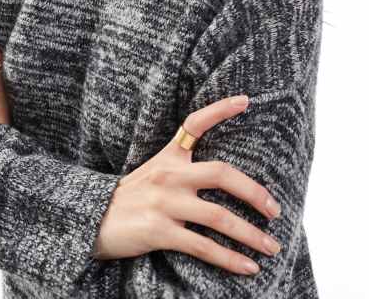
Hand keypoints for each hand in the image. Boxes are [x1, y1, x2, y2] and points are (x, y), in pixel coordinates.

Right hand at [94, 96, 281, 275]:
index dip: (220, 110)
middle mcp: (170, 175)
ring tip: (272, 246)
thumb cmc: (131, 197)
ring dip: (252, 234)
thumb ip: (181, 168)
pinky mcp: (160, 231)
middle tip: (275, 210)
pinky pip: (203, 246)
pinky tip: (249, 267)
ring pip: (220, 217)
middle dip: (255, 193)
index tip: (246, 101)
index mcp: (168, 156)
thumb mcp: (153, 171)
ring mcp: (165, 203)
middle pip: (223, 174)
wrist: (92, 219)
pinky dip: (230, 259)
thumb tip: (222, 180)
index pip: (195, 123)